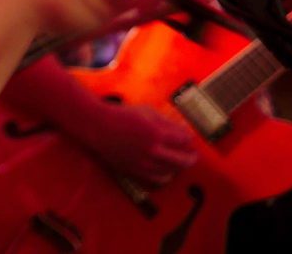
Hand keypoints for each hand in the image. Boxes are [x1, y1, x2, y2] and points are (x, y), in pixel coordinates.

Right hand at [81, 102, 197, 187]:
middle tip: (192, 154)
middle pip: (183, 160)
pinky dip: (166, 175)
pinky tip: (166, 169)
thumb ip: (168, 122)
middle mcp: (152, 151)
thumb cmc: (122, 116)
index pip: (184, 140)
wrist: (98, 127)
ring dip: (179, 167)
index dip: (189, 139)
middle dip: (191, 157)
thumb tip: (184, 132)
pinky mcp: (136, 171)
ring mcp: (144, 163)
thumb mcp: (147, 112)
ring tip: (179, 161)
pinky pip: (159, 179)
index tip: (189, 138)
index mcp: (156, 133)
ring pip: (173, 172)